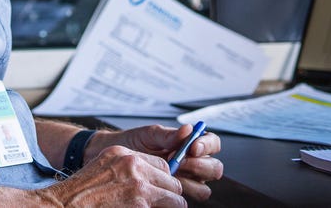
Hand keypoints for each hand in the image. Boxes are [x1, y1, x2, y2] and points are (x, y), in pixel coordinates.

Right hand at [35, 145, 185, 206]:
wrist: (65, 205)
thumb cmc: (81, 193)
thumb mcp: (104, 168)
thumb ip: (127, 169)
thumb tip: (149, 180)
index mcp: (124, 154)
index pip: (162, 165)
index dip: (163, 181)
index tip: (160, 191)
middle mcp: (133, 165)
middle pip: (172, 181)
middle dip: (169, 195)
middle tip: (162, 205)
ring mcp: (139, 185)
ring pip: (176, 198)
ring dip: (170, 206)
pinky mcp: (141, 203)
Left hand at [88, 124, 222, 201]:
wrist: (115, 157)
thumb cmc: (135, 143)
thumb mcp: (149, 135)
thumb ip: (168, 135)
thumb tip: (188, 129)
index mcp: (192, 145)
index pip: (213, 144)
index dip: (207, 146)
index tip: (192, 147)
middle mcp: (194, 164)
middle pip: (214, 169)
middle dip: (200, 166)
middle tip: (180, 162)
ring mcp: (187, 182)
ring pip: (203, 189)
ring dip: (189, 182)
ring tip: (168, 174)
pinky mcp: (176, 197)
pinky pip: (185, 201)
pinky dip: (177, 196)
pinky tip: (161, 186)